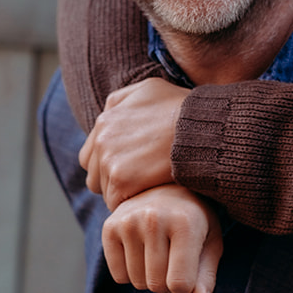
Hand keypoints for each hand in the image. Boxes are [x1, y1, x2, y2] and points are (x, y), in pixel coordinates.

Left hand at [79, 77, 185, 208]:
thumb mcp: (149, 88)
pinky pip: (115, 202)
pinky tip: (148, 196)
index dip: (108, 164)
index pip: (90, 155)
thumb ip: (122, 100)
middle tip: (138, 181)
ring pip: (104, 190)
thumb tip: (110, 113)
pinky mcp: (121, 179)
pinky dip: (130, 203)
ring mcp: (110, 159)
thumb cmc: (182, 108)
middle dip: (112, 180)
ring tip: (146, 188)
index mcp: (105, 120)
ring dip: (122, 192)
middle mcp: (102, 139)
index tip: (129, 167)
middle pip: (94, 175)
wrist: (201, 128)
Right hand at [101, 185, 223, 292]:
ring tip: (160, 257)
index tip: (191, 284)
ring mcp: (129, 222)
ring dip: (150, 280)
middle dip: (168, 287)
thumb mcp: (210, 244)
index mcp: (185, 223)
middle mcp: (154, 219)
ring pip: (137, 282)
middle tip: (175, 266)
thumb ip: (206, 277)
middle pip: (156, 285)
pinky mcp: (109, 227)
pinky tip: (141, 253)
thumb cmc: (194, 221)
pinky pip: (119, 276)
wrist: (165, 189)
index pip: (180, 283)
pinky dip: (131, 274)